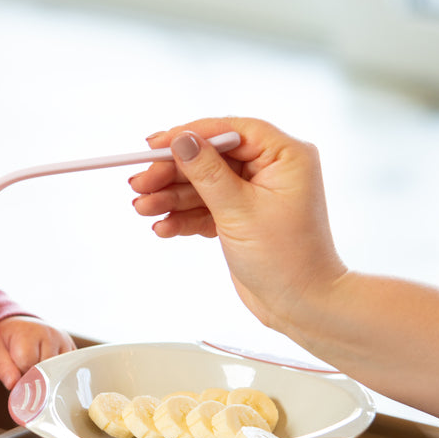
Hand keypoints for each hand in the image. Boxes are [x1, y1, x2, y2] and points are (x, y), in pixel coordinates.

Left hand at [0, 316, 75, 389]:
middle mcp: (50, 334)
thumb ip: (4, 370)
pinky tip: (50, 372)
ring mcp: (64, 341)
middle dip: (35, 378)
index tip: (16, 373)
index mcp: (28, 333)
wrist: (18, 327)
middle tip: (26, 373)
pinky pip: (70, 370)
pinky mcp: (73, 349)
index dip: (20, 375)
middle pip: (46, 369)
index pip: (28, 365)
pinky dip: (60, 376)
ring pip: (60, 372)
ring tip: (37, 370)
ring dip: (49, 378)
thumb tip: (14, 386)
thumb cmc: (6, 341)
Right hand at [130, 117, 345, 331]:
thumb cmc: (285, 258)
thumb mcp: (239, 211)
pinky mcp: (239, 217)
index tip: (153, 145)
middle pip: (210, 158)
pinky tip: (163, 227)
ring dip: (170, 197)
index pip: (230, 131)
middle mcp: (270, 169)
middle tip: (139, 183)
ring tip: (142, 208)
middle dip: (172, 173)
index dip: (190, 135)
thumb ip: (207, 173)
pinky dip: (183, 217)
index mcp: (284, 155)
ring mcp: (253, 194)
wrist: (299, 305)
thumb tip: (181, 140)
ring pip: (202, 185)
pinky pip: (205, 208)